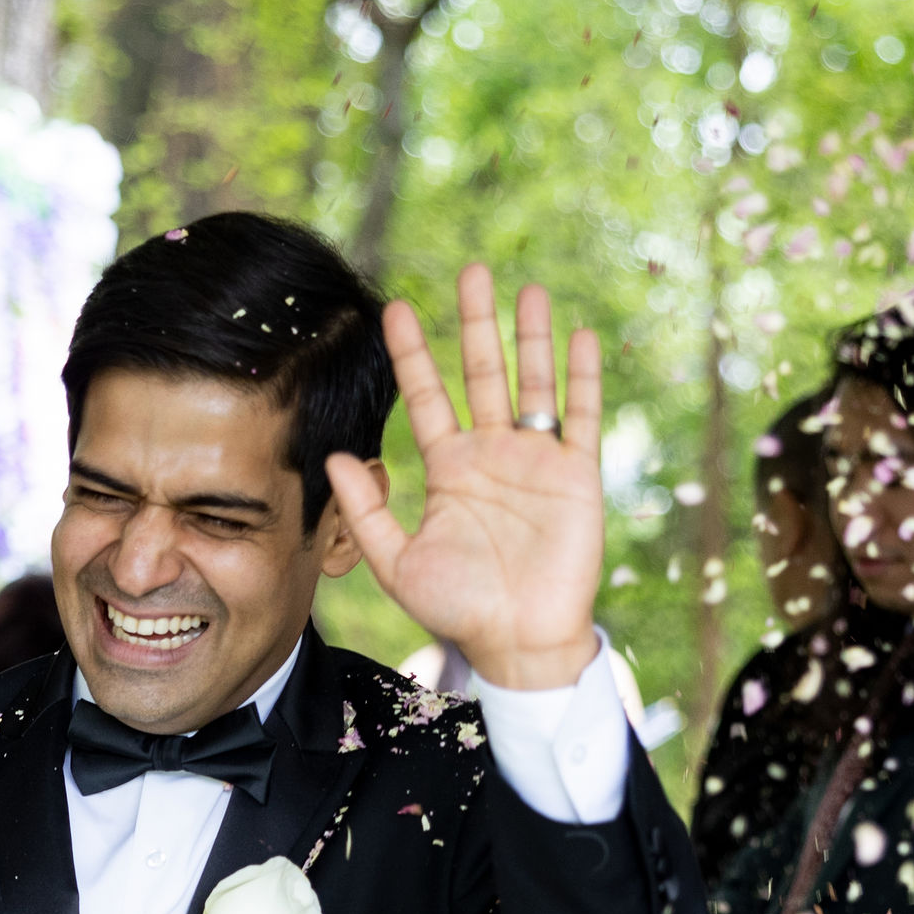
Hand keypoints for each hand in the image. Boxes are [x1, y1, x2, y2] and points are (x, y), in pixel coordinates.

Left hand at [324, 263, 605, 689]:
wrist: (516, 641)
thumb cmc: (458, 608)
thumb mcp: (398, 563)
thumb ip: (366, 512)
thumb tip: (332, 458)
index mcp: (449, 469)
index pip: (427, 397)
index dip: (412, 355)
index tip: (395, 309)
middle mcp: (492, 454)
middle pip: (481, 374)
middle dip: (475, 324)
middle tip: (469, 272)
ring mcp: (536, 460)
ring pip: (533, 384)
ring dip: (530, 338)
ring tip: (525, 289)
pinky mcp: (576, 475)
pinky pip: (580, 417)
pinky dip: (581, 377)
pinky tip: (578, 336)